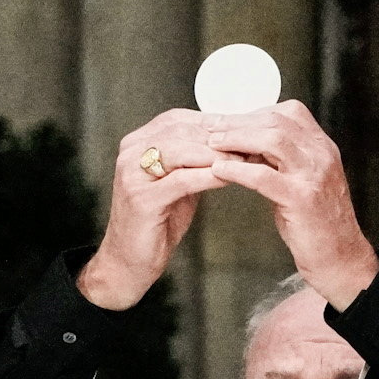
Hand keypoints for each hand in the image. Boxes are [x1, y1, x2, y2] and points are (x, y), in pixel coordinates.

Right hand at [76, 111, 227, 310]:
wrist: (130, 259)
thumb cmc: (156, 219)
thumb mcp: (177, 180)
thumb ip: (195, 159)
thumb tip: (230, 140)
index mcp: (138, 143)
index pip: (179, 119)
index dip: (213, 122)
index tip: (242, 128)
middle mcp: (132, 152)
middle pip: (182, 130)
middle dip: (219, 137)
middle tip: (248, 143)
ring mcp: (134, 174)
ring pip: (182, 150)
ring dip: (217, 154)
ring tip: (243, 160)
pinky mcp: (141, 198)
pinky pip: (182, 179)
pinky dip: (208, 176)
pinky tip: (227, 177)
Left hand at [189, 102, 378, 309]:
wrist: (341, 258)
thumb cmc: (317, 223)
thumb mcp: (304, 181)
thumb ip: (283, 160)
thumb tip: (248, 143)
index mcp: (322, 147)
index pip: (289, 112)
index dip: (255, 113)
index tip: (229, 120)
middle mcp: (321, 155)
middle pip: (277, 121)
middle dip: (239, 122)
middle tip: (212, 128)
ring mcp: (314, 175)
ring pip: (272, 139)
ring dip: (236, 138)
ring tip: (212, 143)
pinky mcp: (302, 199)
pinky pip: (264, 176)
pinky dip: (238, 170)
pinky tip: (219, 170)